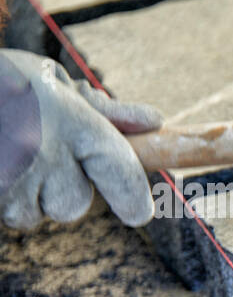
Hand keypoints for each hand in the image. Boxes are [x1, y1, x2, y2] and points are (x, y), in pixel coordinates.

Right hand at [0, 49, 161, 229]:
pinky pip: (4, 215)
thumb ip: (104, 111)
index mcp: (72, 122)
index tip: (139, 212)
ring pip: (33, 215)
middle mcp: (44, 151)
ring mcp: (9, 176)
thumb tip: (154, 122)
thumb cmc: (4, 81)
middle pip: (73, 205)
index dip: (133, 198)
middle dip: (59, 190)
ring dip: (23, 195)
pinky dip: (1, 198)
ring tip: (5, 153)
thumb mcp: (55, 82)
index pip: (121, 174)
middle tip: (35, 153)